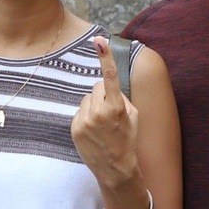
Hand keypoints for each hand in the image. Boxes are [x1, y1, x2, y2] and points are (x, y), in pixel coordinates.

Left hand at [72, 36, 139, 188]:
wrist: (114, 168)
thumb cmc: (127, 139)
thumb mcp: (133, 116)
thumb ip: (121, 97)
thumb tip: (110, 85)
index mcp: (116, 107)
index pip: (110, 77)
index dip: (105, 57)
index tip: (100, 41)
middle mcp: (98, 112)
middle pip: (96, 87)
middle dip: (103, 94)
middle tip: (110, 112)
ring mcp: (84, 120)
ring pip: (87, 99)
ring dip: (93, 106)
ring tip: (101, 124)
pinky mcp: (74, 127)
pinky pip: (80, 111)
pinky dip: (86, 117)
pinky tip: (93, 131)